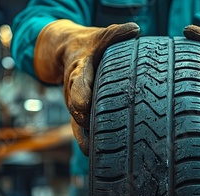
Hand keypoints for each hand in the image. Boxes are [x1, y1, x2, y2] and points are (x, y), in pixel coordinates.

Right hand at [34, 20, 139, 154]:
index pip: (78, 81)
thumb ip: (115, 34)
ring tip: (98, 152)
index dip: (80, 94)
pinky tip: (102, 161)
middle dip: (82, 119)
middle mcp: (73, 90)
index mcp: (79, 70)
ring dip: (86, 137)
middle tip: (93, 132)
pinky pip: (81, 133)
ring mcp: (75, 105)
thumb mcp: (99, 37)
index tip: (84, 105)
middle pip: (75, 108)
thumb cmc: (89, 46)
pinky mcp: (80, 116)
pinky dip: (89, 145)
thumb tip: (135, 30)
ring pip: (77, 125)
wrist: (65, 52)